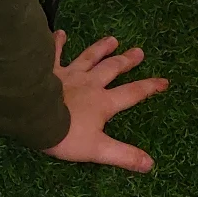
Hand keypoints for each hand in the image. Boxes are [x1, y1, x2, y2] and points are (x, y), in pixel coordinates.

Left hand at [42, 31, 168, 172]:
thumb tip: (150, 164)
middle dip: (127, 61)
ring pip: (89, 58)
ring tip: (112, 39)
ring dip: (101, 48)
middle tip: (139, 51)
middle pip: (112, 69)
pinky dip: (57, 43)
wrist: (33, 116)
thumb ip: (124, 155)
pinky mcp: (49, 71)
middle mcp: (89, 84)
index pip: (132, 93)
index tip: (164, 81)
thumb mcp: (98, 149)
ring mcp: (69, 74)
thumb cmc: (65, 135)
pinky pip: (54, 54)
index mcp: (103, 102)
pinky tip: (60, 32)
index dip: (149, 87)